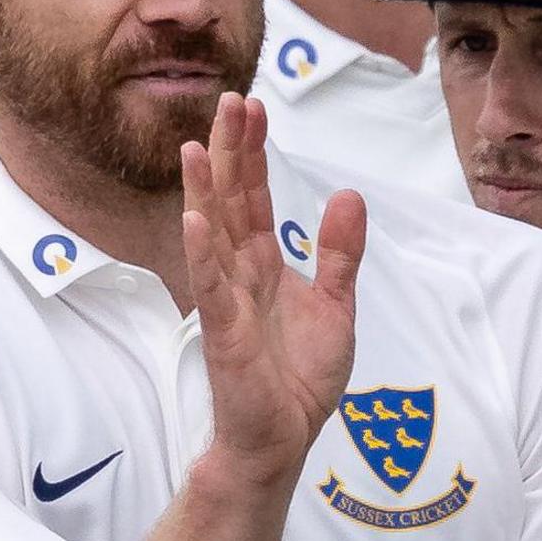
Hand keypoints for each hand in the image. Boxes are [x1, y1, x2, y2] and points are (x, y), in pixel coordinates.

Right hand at [180, 93, 364, 485]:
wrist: (283, 439)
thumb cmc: (299, 378)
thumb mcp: (337, 307)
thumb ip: (340, 252)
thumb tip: (348, 193)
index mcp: (263, 263)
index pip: (253, 196)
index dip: (253, 152)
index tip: (254, 106)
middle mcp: (239, 273)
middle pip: (230, 200)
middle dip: (230, 152)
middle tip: (230, 101)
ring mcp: (227, 300)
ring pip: (212, 235)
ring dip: (202, 191)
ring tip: (196, 146)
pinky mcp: (224, 334)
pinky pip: (211, 288)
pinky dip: (201, 253)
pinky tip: (193, 219)